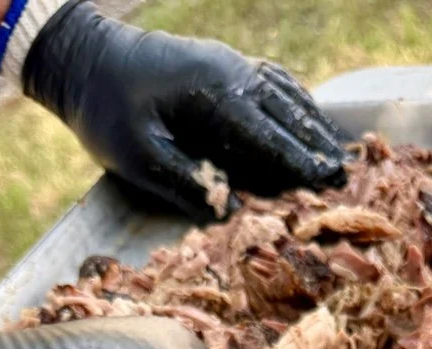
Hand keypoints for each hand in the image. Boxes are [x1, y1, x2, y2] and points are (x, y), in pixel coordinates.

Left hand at [22, 3, 346, 220]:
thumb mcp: (135, 155)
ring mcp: (228, 62)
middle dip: (318, 143)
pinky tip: (310, 118)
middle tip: (347, 174)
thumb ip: (184, 181)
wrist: (84, 57)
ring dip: (314, 122)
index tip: (327, 184)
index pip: (267, 135)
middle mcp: (229, 71)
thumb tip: (231, 208)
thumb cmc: (106, 111)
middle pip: (287, 112)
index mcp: (212, 94)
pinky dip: (297, 101)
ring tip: (339, 151)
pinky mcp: (223, 63)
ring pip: (285, 92)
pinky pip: (272, 81)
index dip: (299, 162)